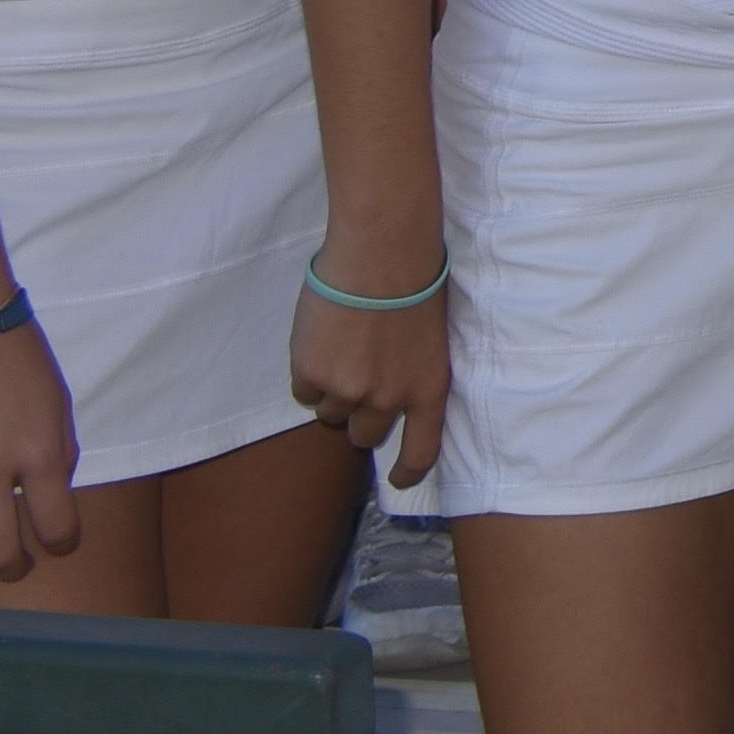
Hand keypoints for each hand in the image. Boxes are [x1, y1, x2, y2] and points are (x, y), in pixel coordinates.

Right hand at [291, 266, 452, 491]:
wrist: (382, 253)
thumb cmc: (414, 282)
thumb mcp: (429, 338)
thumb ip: (411, 374)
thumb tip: (390, 400)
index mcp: (428, 389)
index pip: (421, 451)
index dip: (407, 472)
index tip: (397, 480)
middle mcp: (389, 399)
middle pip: (364, 435)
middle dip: (358, 415)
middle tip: (357, 379)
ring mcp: (349, 390)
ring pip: (330, 414)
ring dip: (332, 390)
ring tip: (342, 346)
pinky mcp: (313, 374)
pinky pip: (303, 392)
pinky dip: (308, 371)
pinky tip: (322, 339)